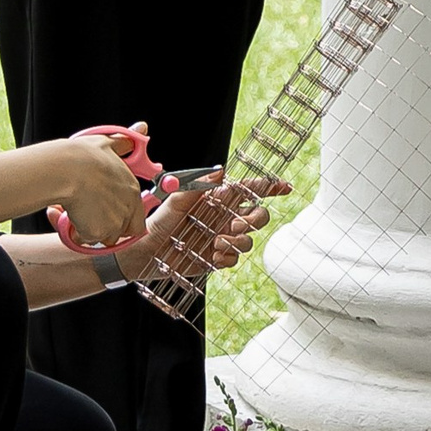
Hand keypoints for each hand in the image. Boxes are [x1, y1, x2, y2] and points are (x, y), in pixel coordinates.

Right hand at [51, 127, 154, 250]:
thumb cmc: (83, 156)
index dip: (122, 217)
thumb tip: (142, 128)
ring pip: (105, 236)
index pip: (137, 216)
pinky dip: (78, 233)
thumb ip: (126, 142)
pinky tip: (71, 217)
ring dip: (92, 230)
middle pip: (123, 230)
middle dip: (107, 227)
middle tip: (91, 215)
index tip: (106, 213)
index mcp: (132, 189)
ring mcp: (114, 221)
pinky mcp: (98, 232)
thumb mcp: (108, 143)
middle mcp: (127, 207)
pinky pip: (87, 240)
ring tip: (79, 213)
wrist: (66, 170)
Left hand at [118, 175, 269, 282]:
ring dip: (237, 241)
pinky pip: (234, 259)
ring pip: (248, 239)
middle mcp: (224, 218)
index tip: (284, 187)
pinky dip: (227, 257)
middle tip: (234, 225)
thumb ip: (199, 187)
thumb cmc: (159, 222)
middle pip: (258, 216)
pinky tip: (213, 255)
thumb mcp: (176, 200)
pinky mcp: (217, 258)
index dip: (269, 188)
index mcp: (218, 200)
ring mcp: (222, 239)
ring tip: (217, 243)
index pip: (250, 190)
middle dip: (254, 220)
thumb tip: (220, 171)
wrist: (146, 252)